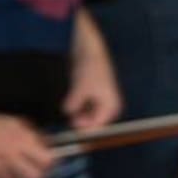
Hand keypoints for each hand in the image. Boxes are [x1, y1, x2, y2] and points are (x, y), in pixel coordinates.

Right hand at [0, 106, 54, 177]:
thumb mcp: (15, 123)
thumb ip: (35, 136)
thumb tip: (52, 148)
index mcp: (20, 140)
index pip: (47, 161)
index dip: (49, 163)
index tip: (46, 163)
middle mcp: (9, 155)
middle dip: (35, 175)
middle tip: (30, 169)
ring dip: (15, 175)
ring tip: (6, 163)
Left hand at [63, 10, 121, 129]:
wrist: (92, 49)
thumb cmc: (90, 69)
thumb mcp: (80, 88)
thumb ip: (74, 103)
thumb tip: (67, 112)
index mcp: (110, 106)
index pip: (97, 126)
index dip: (84, 128)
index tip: (70, 126)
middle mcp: (108, 105)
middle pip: (94, 121)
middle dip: (81, 121)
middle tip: (67, 120)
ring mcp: (101, 98)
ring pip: (89, 113)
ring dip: (79, 113)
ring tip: (68, 109)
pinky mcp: (94, 92)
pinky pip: (87, 105)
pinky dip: (79, 105)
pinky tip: (70, 102)